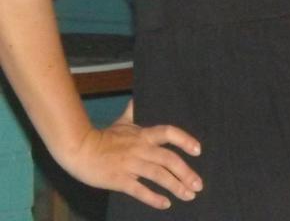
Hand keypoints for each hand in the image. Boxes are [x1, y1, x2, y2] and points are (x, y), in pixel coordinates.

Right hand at [64, 100, 202, 209]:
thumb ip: (134, 112)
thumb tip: (138, 97)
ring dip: (175, 186)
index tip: (198, 150)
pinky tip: (165, 203)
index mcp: (143, 135)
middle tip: (198, 185)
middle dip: (186, 172)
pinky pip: (139, 190)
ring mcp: (130, 165)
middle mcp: (141, 149)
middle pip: (169, 159)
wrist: (78, 149)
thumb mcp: (121, 122)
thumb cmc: (102, 137)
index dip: (185, 140)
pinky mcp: (119, 180)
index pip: (169, 133)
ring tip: (189, 196)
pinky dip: (153, 197)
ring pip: (158, 175)